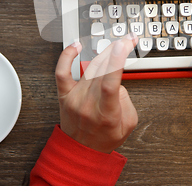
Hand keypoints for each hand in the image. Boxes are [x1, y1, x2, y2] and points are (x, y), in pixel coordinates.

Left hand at [54, 33, 138, 153]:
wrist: (82, 150)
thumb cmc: (105, 137)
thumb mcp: (129, 123)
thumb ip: (126, 99)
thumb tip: (117, 79)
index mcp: (106, 114)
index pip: (110, 83)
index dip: (116, 61)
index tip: (123, 45)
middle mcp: (88, 105)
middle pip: (101, 70)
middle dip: (115, 51)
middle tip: (126, 40)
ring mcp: (74, 98)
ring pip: (89, 68)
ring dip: (103, 53)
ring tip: (114, 45)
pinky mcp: (64, 95)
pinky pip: (62, 72)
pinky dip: (67, 56)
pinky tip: (76, 46)